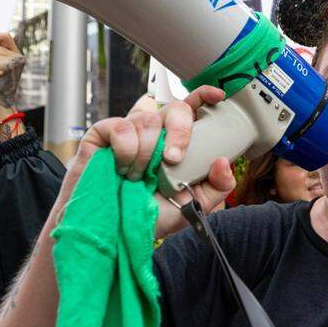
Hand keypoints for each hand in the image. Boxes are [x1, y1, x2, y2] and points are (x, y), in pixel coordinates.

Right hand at [66, 85, 235, 239]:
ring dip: (148, 154)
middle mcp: (155, 132)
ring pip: (149, 121)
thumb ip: (215, 186)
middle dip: (180, 133)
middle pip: (176, 108)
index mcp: (177, 143)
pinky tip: (122, 169)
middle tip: (173, 160)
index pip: (192, 108)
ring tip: (139, 177)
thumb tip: (223, 162)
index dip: (204, 95)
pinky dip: (126, 151)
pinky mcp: (103, 132)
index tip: (218, 96)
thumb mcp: (192, 205)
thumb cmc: (150, 215)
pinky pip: (122, 128)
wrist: (114, 230)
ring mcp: (130, 129)